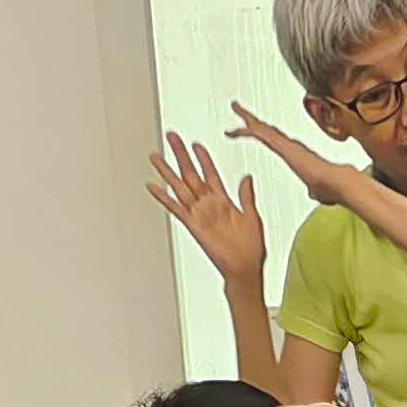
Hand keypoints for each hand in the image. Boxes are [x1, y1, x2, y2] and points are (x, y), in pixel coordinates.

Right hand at [144, 132, 265, 284]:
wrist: (245, 268)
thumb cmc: (250, 248)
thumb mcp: (252, 216)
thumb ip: (247, 196)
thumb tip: (247, 178)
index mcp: (223, 202)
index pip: (210, 174)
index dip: (203, 159)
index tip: (197, 144)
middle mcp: (208, 206)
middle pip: (190, 174)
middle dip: (181, 155)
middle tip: (172, 137)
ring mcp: (199, 214)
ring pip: (179, 187)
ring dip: (167, 171)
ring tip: (155, 156)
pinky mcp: (193, 225)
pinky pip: (176, 208)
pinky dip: (164, 197)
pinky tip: (153, 186)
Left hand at [229, 107, 371, 209]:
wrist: (338, 185)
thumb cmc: (332, 189)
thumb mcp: (318, 191)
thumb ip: (314, 190)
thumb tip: (314, 193)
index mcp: (296, 154)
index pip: (275, 140)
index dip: (263, 133)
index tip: (252, 129)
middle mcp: (291, 145)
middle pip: (266, 129)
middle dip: (251, 119)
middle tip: (238, 108)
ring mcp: (287, 144)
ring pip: (262, 127)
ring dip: (246, 117)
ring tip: (234, 106)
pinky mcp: (285, 146)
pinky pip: (262, 135)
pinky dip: (248, 130)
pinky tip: (237, 128)